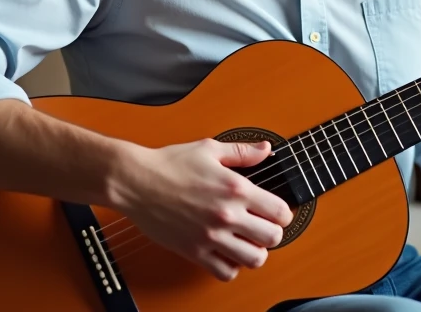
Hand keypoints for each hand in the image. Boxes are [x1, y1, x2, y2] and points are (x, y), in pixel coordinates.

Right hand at [112, 138, 293, 280]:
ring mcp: (211, 235)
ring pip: (253, 259)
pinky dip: (231, 266)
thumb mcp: (210, 149)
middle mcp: (227, 214)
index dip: (283, 213)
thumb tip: (266, 149)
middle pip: (272, 238)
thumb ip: (242, 152)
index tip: (276, 212)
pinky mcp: (194, 250)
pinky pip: (224, 272)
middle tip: (263, 228)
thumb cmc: (169, 163)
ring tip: (247, 243)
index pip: (279, 211)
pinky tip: (227, 253)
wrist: (136, 181)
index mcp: (236, 188)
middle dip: (273, 234)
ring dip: (255, 253)